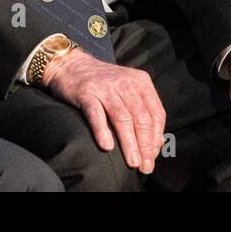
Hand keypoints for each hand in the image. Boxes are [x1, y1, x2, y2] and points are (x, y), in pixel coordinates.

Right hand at [44, 50, 166, 174]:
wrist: (71, 65)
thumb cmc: (103, 83)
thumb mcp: (129, 89)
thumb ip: (144, 110)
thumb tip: (158, 142)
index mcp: (140, 82)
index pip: (156, 113)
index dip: (156, 137)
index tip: (153, 156)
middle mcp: (125, 83)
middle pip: (141, 118)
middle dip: (145, 145)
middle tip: (145, 166)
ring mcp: (105, 87)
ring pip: (122, 118)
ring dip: (129, 143)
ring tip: (132, 162)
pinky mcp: (85, 93)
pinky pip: (96, 114)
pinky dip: (102, 131)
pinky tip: (107, 146)